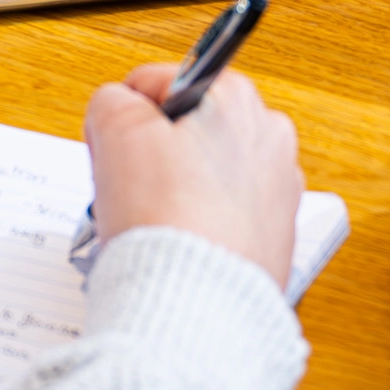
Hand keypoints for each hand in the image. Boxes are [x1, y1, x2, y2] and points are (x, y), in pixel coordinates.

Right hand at [86, 64, 303, 289]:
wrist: (198, 305)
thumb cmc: (165, 220)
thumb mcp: (116, 134)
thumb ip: (112, 102)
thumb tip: (118, 106)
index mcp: (238, 98)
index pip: (160, 85)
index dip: (124, 119)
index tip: (115, 151)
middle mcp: (270, 136)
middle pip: (185, 132)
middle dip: (152, 156)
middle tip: (131, 190)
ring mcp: (277, 189)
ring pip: (202, 176)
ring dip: (174, 192)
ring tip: (155, 224)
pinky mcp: (275, 236)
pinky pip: (222, 216)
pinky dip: (199, 225)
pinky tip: (180, 244)